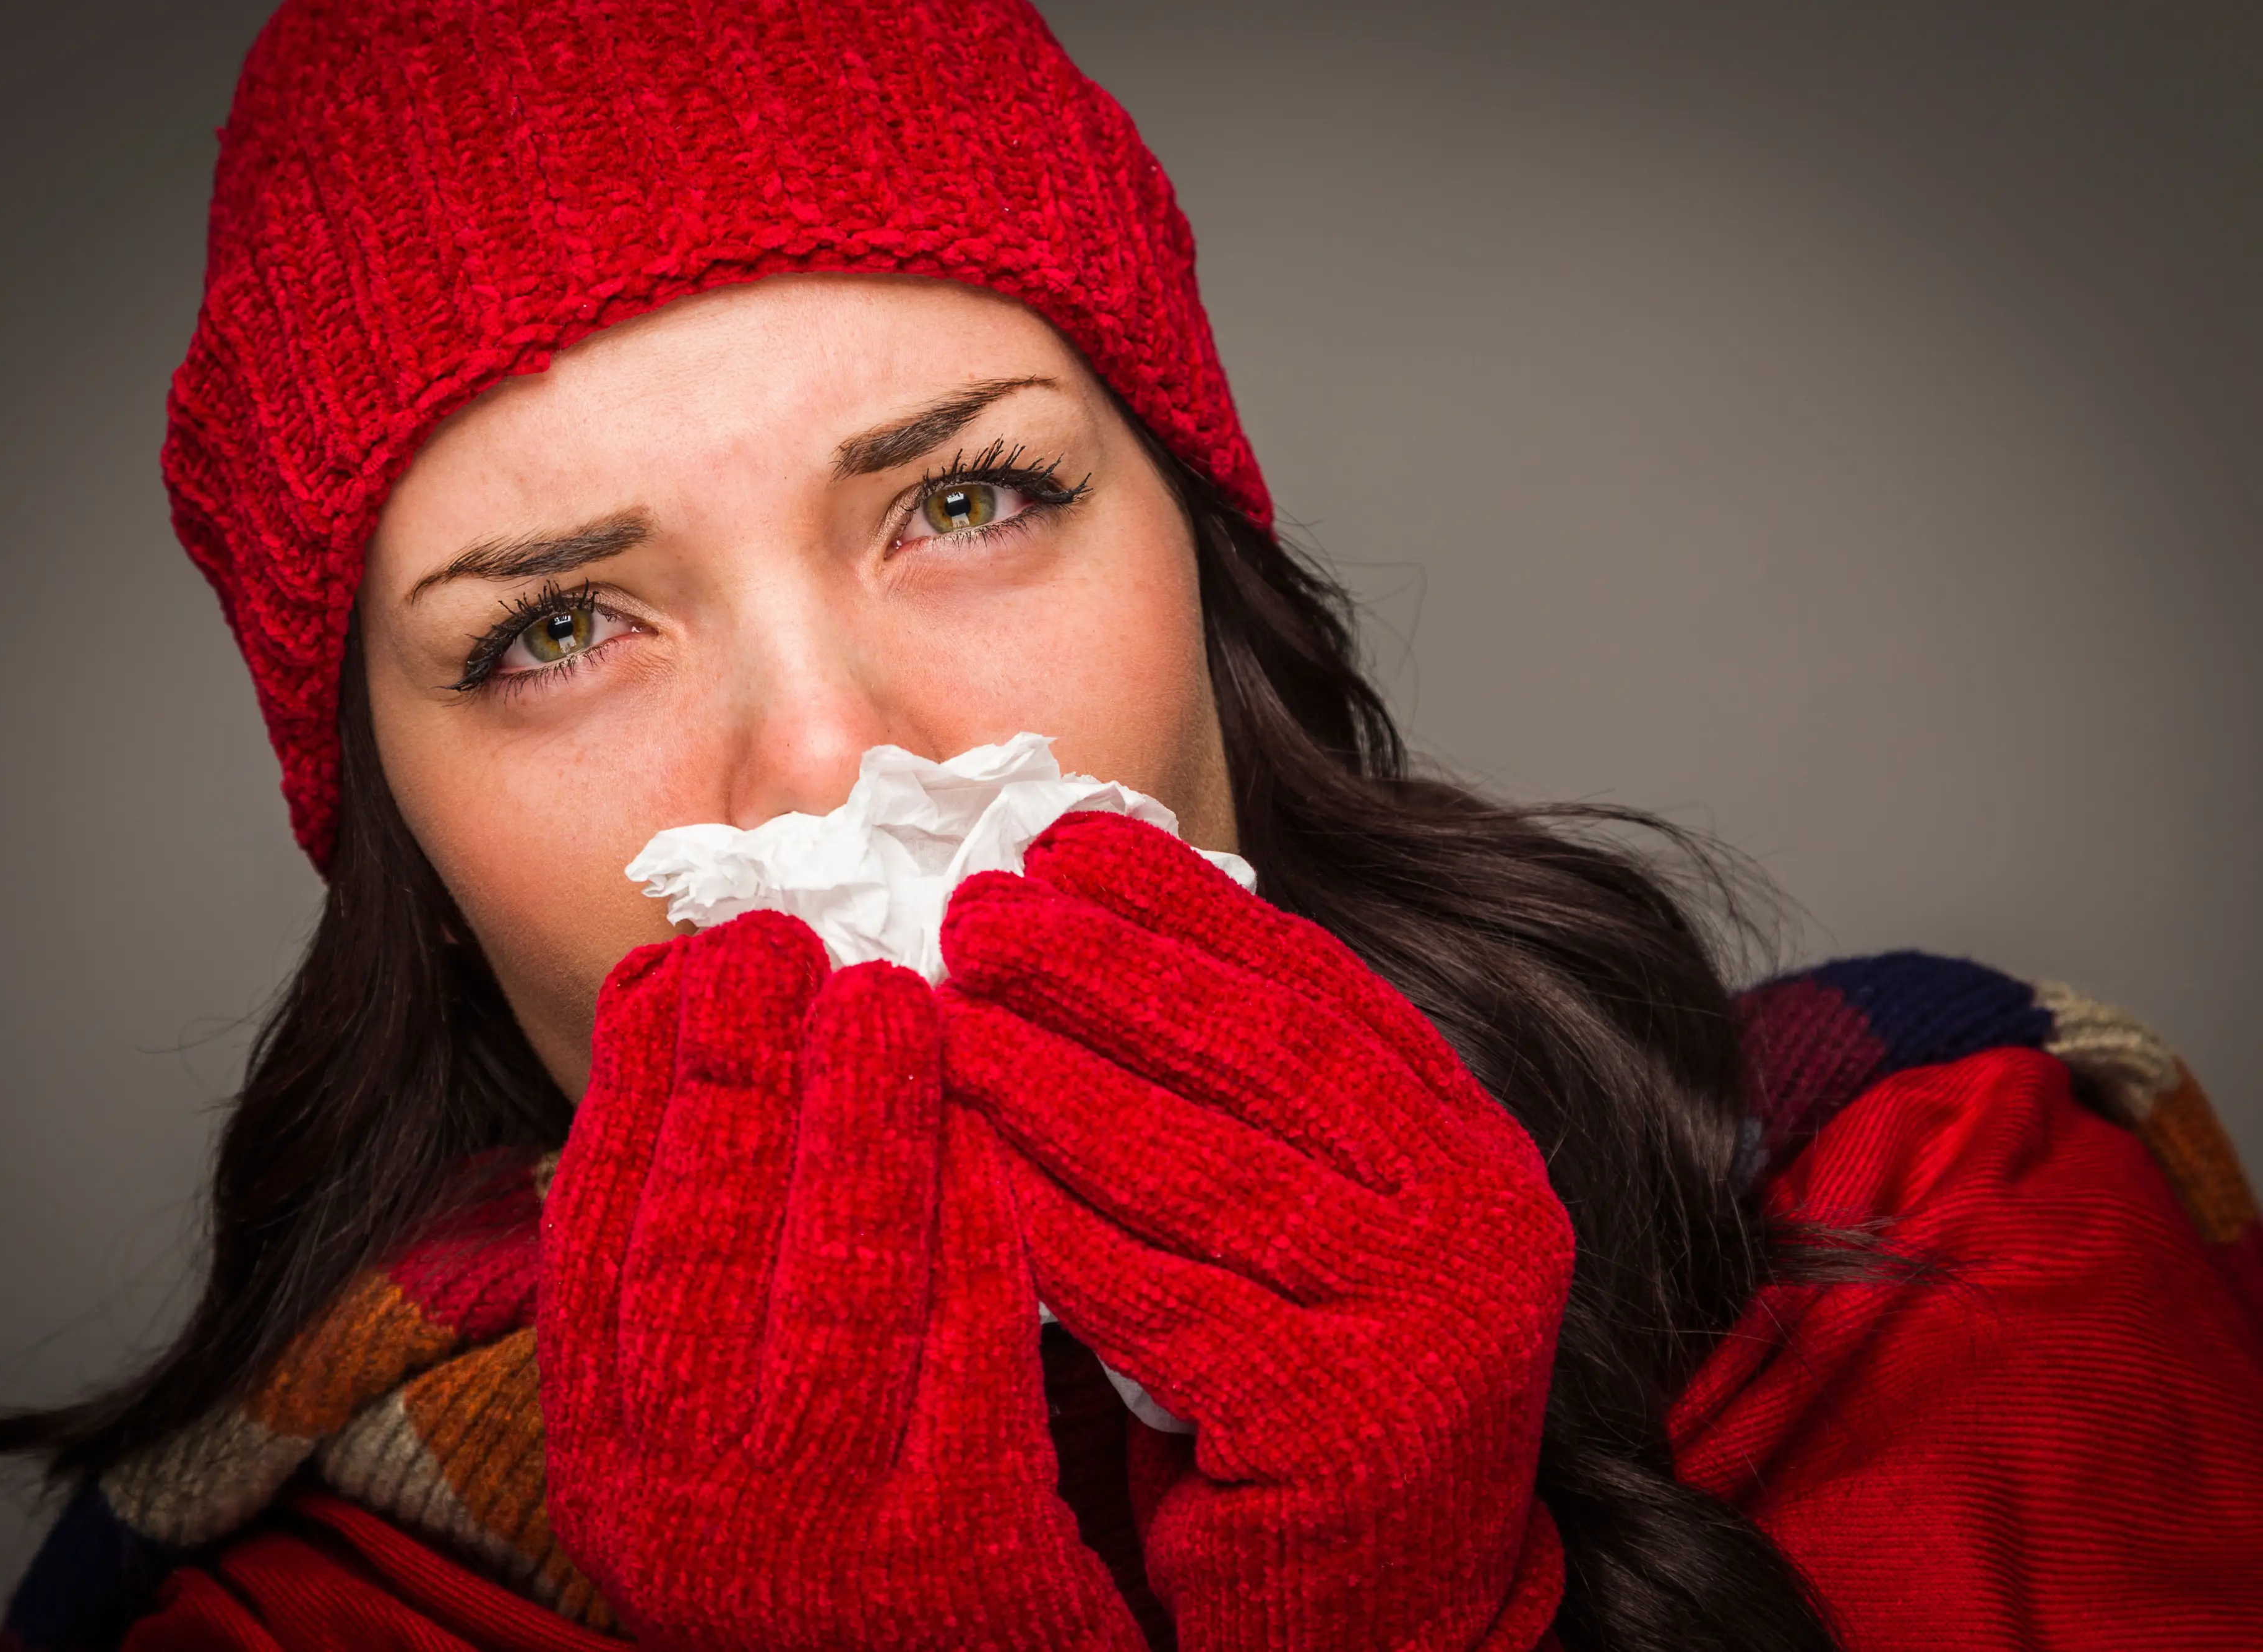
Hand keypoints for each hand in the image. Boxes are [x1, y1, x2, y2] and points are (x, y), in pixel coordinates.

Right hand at [538, 911, 1145, 1650]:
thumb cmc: (825, 1536)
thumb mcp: (713, 1431)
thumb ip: (696, 1286)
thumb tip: (690, 1050)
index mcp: (608, 1462)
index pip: (596, 1240)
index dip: (634, 1087)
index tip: (675, 966)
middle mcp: (684, 1504)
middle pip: (701, 1244)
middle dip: (736, 1071)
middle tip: (779, 941)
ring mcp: (817, 1531)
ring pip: (834, 1281)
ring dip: (856, 1120)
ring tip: (884, 995)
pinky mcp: (957, 1546)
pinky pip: (970, 1342)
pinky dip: (976, 1215)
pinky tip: (990, 1119)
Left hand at [940, 813, 1574, 1651]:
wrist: (1379, 1617)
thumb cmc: (1308, 1401)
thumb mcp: (1311, 1230)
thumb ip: (1252, 1109)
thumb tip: (1097, 941)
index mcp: (1472, 1150)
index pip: (1322, 991)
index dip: (1189, 908)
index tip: (1070, 840)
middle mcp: (1479, 1220)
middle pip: (1270, 1056)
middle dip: (1113, 967)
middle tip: (982, 908)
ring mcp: (1430, 1324)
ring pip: (1212, 1168)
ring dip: (1063, 1080)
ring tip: (948, 1013)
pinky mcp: (1347, 1428)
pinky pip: (1167, 1301)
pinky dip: (1062, 1226)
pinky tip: (976, 1163)